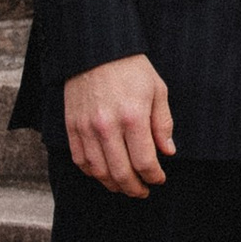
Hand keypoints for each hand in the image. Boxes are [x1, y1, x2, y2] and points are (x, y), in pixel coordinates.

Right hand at [63, 53, 174, 197]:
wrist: (96, 49)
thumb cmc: (131, 69)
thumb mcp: (157, 90)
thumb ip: (163, 123)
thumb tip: (168, 152)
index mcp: (133, 117)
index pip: (144, 161)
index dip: (154, 176)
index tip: (159, 179)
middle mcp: (107, 127)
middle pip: (121, 173)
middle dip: (134, 188)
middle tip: (142, 191)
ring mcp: (86, 128)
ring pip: (99, 171)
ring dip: (113, 184)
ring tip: (124, 186)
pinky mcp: (72, 126)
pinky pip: (80, 160)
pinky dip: (92, 172)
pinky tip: (104, 173)